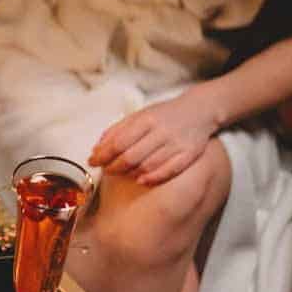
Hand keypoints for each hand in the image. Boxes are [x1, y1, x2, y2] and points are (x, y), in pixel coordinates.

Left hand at [88, 91, 220, 185]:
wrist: (199, 110)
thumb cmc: (163, 115)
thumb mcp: (138, 116)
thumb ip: (117, 130)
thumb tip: (96, 149)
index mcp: (146, 120)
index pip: (119, 141)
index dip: (103, 154)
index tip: (92, 161)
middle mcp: (161, 131)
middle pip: (131, 156)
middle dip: (114, 166)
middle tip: (106, 170)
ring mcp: (177, 144)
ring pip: (148, 165)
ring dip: (130, 173)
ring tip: (120, 174)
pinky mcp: (190, 154)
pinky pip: (170, 170)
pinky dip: (153, 178)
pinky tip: (141, 180)